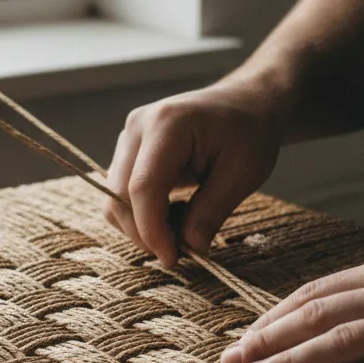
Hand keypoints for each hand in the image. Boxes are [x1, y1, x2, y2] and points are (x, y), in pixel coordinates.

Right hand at [105, 79, 285, 267]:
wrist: (245, 104)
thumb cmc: (249, 133)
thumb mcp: (243, 174)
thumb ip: (212, 211)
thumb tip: (189, 248)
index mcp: (167, 124)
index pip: (143, 187)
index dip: (152, 229)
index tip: (172, 258)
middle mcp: (137, 127)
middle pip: (118, 195)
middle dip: (143, 232)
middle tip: (179, 252)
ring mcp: (128, 137)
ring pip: (114, 198)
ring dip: (140, 225)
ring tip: (180, 230)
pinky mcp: (128, 151)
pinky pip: (120, 194)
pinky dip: (141, 214)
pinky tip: (172, 214)